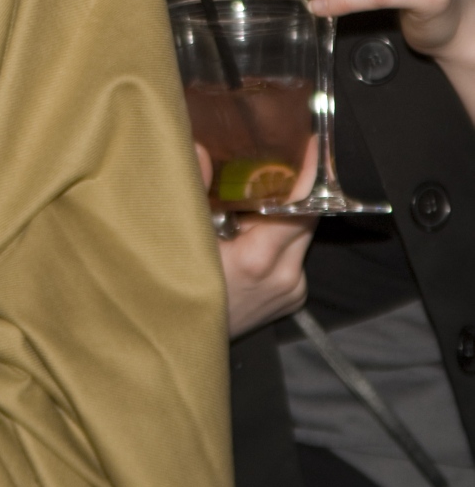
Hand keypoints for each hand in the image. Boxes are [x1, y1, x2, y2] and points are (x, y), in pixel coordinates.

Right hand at [196, 138, 317, 337]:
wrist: (177, 341)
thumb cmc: (174, 287)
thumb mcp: (179, 236)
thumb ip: (194, 189)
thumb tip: (202, 149)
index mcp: (260, 258)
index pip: (300, 207)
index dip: (306, 174)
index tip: (310, 144)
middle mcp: (285, 276)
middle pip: (304, 217)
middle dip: (290, 189)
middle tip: (271, 160)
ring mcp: (291, 291)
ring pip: (299, 234)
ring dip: (282, 213)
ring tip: (252, 197)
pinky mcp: (291, 299)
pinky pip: (292, 254)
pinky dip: (278, 236)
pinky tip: (249, 232)